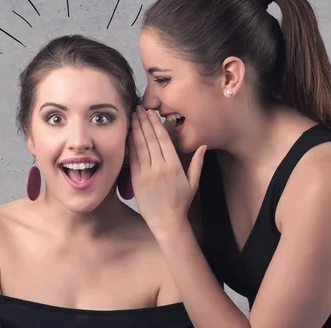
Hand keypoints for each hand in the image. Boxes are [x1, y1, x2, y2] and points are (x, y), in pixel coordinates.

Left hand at [129, 105, 206, 236]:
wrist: (167, 222)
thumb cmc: (181, 202)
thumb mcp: (193, 182)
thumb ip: (197, 163)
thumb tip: (202, 146)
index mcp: (173, 166)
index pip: (162, 139)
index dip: (156, 124)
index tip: (151, 113)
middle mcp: (159, 168)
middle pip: (149, 139)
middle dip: (143, 122)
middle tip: (139, 108)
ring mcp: (146, 174)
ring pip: (139, 146)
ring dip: (135, 129)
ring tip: (133, 116)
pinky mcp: (136, 180)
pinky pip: (132, 159)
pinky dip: (130, 145)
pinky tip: (128, 135)